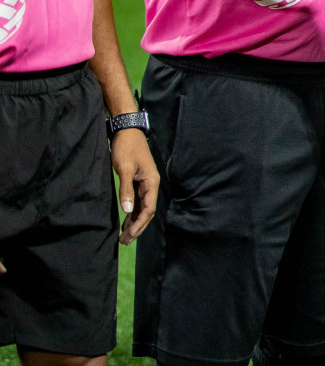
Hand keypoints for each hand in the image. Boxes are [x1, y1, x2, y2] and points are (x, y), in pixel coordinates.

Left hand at [110, 128, 158, 243]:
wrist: (127, 132)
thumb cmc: (126, 149)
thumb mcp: (125, 169)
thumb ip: (126, 190)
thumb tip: (127, 210)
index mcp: (151, 182)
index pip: (149, 209)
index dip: (139, 224)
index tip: (128, 236)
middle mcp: (151, 185)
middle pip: (147, 211)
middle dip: (137, 227)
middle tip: (124, 241)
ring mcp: (145, 184)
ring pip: (142, 208)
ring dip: (134, 222)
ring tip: (124, 236)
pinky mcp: (138, 181)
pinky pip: (138, 202)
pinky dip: (132, 213)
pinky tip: (126, 221)